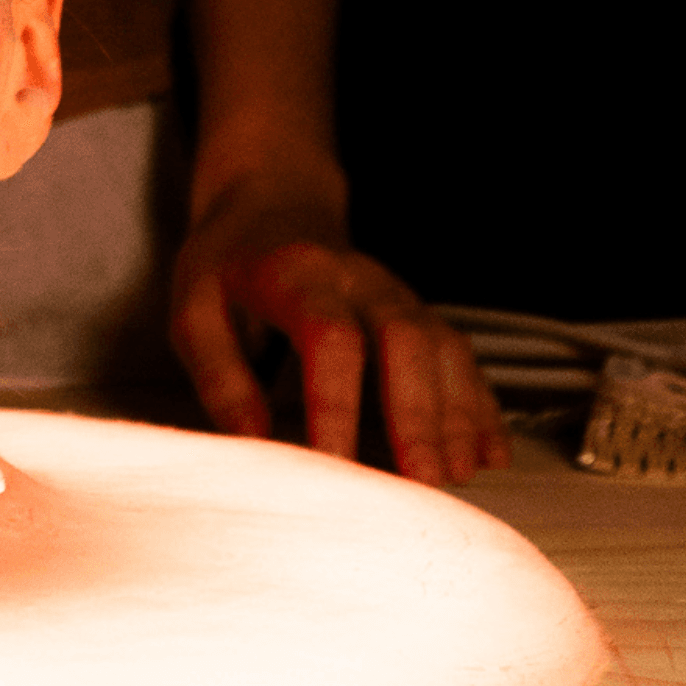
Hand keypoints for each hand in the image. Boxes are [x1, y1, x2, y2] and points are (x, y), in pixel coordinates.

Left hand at [168, 179, 504, 483]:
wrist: (272, 205)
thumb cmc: (228, 266)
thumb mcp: (194, 309)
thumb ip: (219, 374)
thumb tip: (252, 439)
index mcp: (297, 276)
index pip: (329, 337)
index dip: (335, 401)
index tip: (335, 463)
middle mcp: (360, 281)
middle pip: (406, 339)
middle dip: (418, 413)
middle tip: (421, 480)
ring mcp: (398, 295)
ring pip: (444, 347)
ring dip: (458, 414)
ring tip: (457, 475)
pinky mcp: (420, 313)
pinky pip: (461, 355)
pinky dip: (481, 405)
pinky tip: (492, 452)